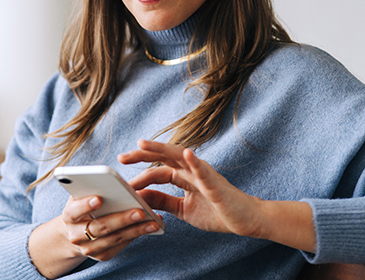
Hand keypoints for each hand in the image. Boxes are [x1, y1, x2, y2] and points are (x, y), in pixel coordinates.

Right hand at [58, 194, 160, 260]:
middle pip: (100, 227)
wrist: (77, 231)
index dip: (85, 205)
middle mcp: (76, 235)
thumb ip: (92, 188)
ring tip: (152, 222)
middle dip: (122, 219)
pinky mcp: (102, 255)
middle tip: (140, 211)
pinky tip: (149, 228)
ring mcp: (89, 248)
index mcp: (69, 216)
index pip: (74, 211)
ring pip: (114, 238)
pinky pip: (121, 246)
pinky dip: (136, 236)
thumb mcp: (82, 195)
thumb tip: (116, 182)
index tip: (99, 198)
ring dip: (136, 230)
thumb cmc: (84, 206)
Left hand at [117, 139, 266, 237]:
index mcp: (183, 176)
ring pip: (180, 156)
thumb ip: (163, 201)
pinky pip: (204, 170)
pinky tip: (187, 153)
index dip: (139, 172)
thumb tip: (141, 197)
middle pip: (163, 157)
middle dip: (142, 155)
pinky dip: (195, 161)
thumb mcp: (183, 209)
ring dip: (161, 149)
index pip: (157, 169)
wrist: (244, 221)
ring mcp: (204, 174)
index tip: (120, 175)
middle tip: (121, 157)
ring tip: (143, 144)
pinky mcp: (216, 183)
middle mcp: (191, 170)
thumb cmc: (217, 212)